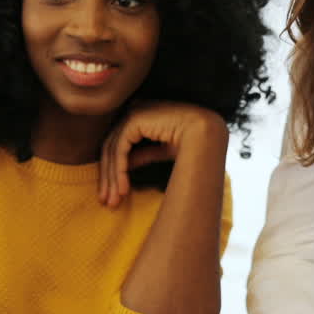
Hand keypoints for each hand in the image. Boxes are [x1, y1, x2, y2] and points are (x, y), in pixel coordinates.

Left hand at [99, 102, 227, 207]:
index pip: (119, 145)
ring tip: (114, 201)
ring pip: (113, 151)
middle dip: (109, 177)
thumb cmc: (192, 141)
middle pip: (112, 149)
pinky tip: (123, 189)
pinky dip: (119, 171)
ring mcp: (133, 114)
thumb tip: (125, 166)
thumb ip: (142, 154)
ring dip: (113, 179)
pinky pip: (120, 149)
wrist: (205, 133)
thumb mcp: (161, 150)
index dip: (114, 170)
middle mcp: (134, 112)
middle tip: (107, 202)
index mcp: (141, 115)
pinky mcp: (134, 120)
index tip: (113, 193)